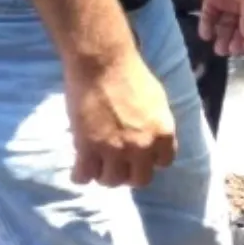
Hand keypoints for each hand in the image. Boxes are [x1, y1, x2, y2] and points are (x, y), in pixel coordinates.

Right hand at [65, 49, 176, 188]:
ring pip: (112, 181)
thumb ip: (157, 126)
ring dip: (105, 174)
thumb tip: (154, 140)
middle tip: (118, 164)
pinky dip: (81, 175)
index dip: (150, 160)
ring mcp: (114, 150)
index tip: (140, 154)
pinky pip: (85, 176)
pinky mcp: (88, 148)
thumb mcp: (158, 102)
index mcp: (163, 135)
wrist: (102, 63)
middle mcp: (142, 147)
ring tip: (98, 164)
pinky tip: (79, 169)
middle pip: (139, 180)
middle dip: (129, 173)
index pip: (163, 163)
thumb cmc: (131, 75)